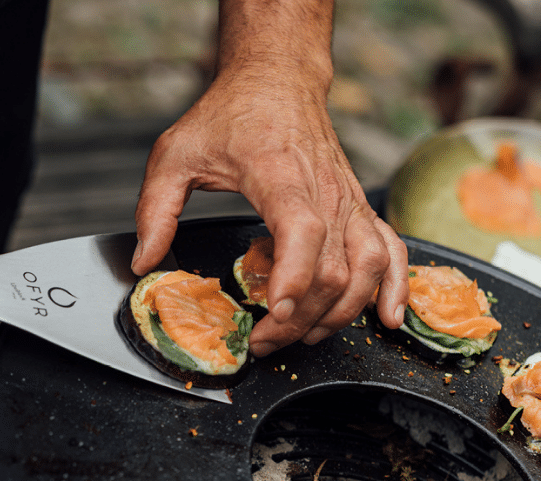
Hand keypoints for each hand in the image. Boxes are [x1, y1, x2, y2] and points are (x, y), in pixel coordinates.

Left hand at [133, 62, 408, 356]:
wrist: (276, 80)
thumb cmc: (230, 115)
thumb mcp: (175, 154)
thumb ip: (155, 209)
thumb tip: (145, 261)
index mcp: (279, 175)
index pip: (302, 232)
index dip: (293, 279)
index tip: (272, 312)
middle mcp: (324, 191)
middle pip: (332, 269)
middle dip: (299, 318)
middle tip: (263, 341)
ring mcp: (348, 201)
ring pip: (366, 269)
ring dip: (340, 313)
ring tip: (305, 336)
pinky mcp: (360, 209)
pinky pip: (393, 251)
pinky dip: (395, 287)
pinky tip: (388, 317)